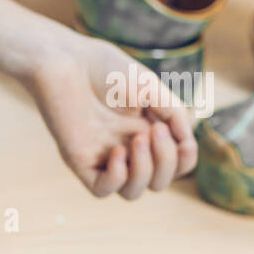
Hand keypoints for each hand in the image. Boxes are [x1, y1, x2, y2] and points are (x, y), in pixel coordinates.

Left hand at [22, 32, 197, 199]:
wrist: (67, 61)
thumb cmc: (107, 70)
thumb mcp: (153, 89)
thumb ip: (175, 115)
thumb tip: (187, 143)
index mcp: (147, 132)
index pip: (175, 165)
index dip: (185, 159)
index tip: (180, 136)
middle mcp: (127, 149)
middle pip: (157, 182)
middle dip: (165, 162)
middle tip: (153, 130)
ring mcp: (103, 157)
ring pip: (132, 193)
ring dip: (144, 172)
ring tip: (137, 139)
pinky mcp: (80, 159)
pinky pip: (102, 190)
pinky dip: (115, 179)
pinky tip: (116, 153)